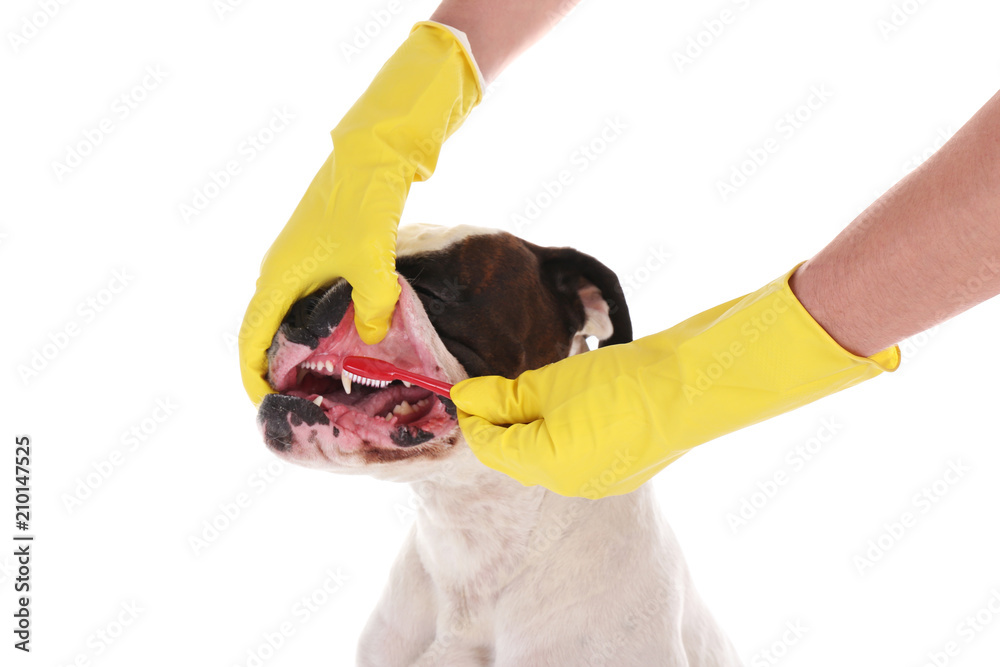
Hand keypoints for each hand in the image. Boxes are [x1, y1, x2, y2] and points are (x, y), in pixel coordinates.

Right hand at [239, 22, 483, 404]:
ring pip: (288, 316)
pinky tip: (346, 339)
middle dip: (278, 369)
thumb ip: (374, 306)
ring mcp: (297, 261)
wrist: (371, 154)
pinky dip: (318, 326)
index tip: (267, 405)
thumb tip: (374, 338)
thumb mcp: (371, 260)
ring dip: (300, 348)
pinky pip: (308, 301)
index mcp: (279, 276)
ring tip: (324, 380)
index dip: (253, 376)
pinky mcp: (318, 253)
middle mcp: (279, 271)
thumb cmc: (363, 204)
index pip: (251, 339)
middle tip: (302, 401)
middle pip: (265, 331)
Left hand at [451, 265, 899, 498]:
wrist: (699, 384)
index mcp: (548, 466)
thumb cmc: (626, 380)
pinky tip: (568, 401)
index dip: (472, 417)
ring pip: (546, 453)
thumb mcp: (555, 381)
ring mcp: (600, 479)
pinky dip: (561, 429)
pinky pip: (575, 451)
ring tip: (530, 389)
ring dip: (531, 424)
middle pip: (516, 454)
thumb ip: (506, 396)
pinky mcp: (623, 468)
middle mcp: (571, 483)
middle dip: (500, 423)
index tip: (463, 388)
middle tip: (491, 386)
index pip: (489, 447)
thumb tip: (466, 398)